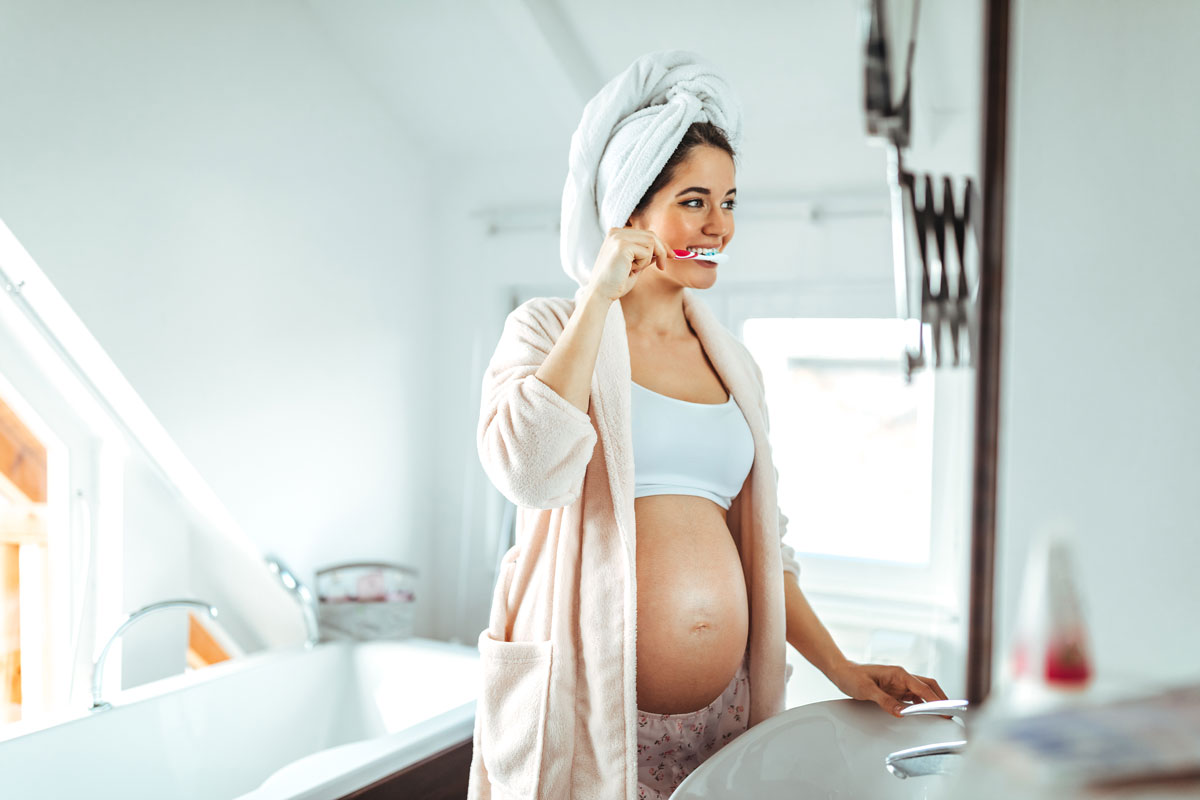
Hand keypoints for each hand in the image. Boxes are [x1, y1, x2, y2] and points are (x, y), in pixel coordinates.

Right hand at [587, 227, 673, 300]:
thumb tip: (663, 250)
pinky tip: (629, 270)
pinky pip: (646, 252)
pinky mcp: (622, 246)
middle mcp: (616, 232)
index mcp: (616, 234)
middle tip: (663, 266)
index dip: (661, 245)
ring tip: (633, 269)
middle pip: (651, 235)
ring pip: (651, 242)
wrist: (600, 294)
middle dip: (662, 251)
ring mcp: (618, 237)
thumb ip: (645, 255)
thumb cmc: (616, 282)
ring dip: (648, 259)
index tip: (671, 255)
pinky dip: (643, 264)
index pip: (646, 234)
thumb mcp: (634, 265)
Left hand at [826, 661, 947, 717]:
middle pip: (928, 687)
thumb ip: (885, 701)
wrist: (841, 672)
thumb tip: (901, 712)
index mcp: (898, 673)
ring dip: (932, 703)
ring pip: (922, 693)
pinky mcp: (895, 690)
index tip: (945, 710)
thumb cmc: (852, 676)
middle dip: (941, 699)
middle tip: (951, 713)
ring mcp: (899, 684)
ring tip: (942, 716)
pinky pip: (913, 698)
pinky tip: (925, 715)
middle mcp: (902, 677)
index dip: (936, 700)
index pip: (922, 688)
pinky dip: (921, 705)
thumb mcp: (866, 690)